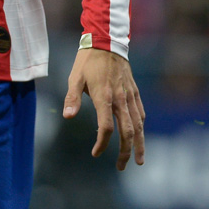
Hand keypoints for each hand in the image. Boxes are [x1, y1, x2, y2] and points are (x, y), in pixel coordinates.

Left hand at [63, 47, 145, 170]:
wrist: (107, 41)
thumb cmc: (87, 61)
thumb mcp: (74, 78)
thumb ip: (72, 98)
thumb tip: (67, 117)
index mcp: (104, 97)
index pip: (107, 127)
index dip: (102, 143)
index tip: (96, 153)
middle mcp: (120, 98)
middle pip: (128, 131)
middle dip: (126, 151)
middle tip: (122, 167)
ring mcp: (130, 95)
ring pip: (139, 124)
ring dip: (139, 143)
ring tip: (138, 159)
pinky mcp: (134, 90)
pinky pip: (140, 112)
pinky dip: (141, 126)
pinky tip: (139, 134)